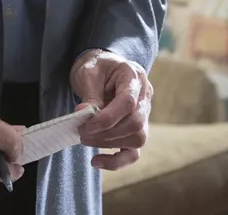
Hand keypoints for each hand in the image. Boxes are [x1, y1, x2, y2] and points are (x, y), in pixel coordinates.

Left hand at [70, 49, 152, 169]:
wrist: (102, 67)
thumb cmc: (96, 67)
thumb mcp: (89, 72)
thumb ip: (90, 94)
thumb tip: (83, 114)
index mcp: (134, 76)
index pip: (127, 103)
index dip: (107, 118)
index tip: (85, 125)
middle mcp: (145, 96)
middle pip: (135, 124)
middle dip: (106, 133)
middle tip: (82, 133)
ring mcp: (144, 115)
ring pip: (137, 139)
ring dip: (109, 144)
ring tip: (86, 139)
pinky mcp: (137, 130)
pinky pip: (134, 152)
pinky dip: (117, 161)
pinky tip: (97, 161)